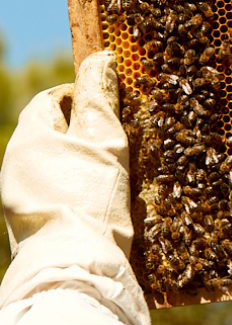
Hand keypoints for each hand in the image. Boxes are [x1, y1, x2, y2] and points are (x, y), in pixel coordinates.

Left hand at [0, 51, 148, 324]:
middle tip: (122, 142)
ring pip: (55, 165)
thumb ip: (101, 98)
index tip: (115, 108)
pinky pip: (56, 193)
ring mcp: (19, 196)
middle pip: (55, 133)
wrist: (75, 266)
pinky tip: (102, 203)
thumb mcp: (105, 140)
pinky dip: (77, 191)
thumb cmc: (91, 198)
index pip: (54, 99)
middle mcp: (16, 164)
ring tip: (118, 174)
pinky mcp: (31, 223)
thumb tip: (101, 58)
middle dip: (86, 133)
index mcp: (30, 136)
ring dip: (83, 164)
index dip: (86, 97)